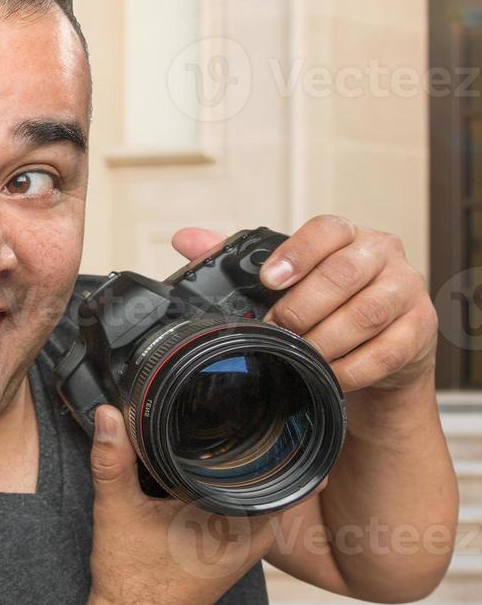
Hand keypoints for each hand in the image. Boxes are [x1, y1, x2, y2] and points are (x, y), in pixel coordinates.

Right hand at [85, 405, 280, 604]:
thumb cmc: (132, 579)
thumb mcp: (116, 511)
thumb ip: (112, 461)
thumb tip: (108, 414)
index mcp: (238, 520)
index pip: (280, 466)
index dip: (274, 431)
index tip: (262, 405)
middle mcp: (252, 531)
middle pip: (269, 471)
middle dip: (253, 440)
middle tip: (233, 406)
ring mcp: (246, 542)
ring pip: (255, 488)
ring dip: (241, 464)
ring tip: (221, 428)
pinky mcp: (233, 546)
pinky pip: (242, 505)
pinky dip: (228, 485)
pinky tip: (205, 468)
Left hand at [171, 216, 438, 393]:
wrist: (377, 353)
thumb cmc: (324, 307)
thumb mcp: (283, 282)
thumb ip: (236, 260)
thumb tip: (185, 240)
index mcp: (346, 235)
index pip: (326, 229)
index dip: (297, 253)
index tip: (268, 280)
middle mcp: (382, 254)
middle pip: (345, 273)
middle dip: (303, 306)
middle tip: (276, 328)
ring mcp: (407, 291)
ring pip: (367, 313)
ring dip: (325, 339)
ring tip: (297, 354)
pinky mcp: (420, 329)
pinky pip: (386, 351)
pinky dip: (350, 368)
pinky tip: (328, 375)